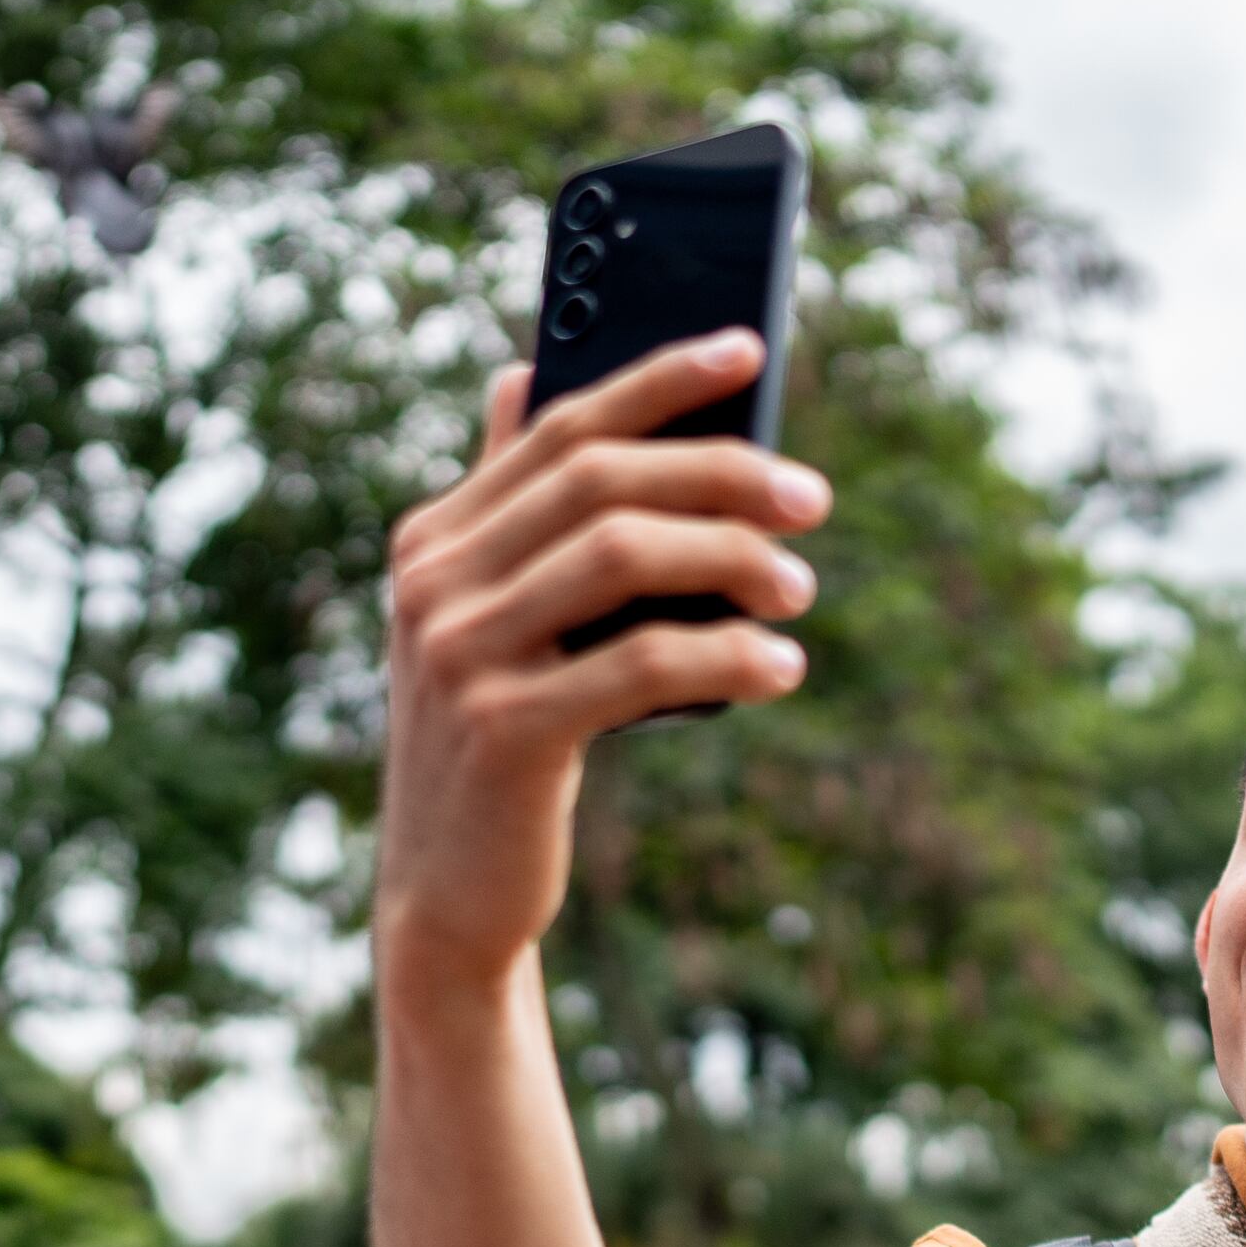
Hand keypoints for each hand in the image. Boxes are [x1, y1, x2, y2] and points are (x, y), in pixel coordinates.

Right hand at [377, 337, 825, 996]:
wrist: (448, 895)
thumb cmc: (498, 746)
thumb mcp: (489, 621)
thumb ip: (510, 509)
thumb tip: (525, 375)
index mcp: (434, 540)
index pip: (560, 426)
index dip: (658, 378)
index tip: (748, 351)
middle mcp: (433, 584)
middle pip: (602, 479)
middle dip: (723, 473)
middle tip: (811, 501)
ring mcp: (461, 655)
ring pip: (623, 554)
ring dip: (734, 559)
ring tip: (800, 591)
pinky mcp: (503, 732)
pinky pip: (639, 663)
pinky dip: (726, 655)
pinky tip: (779, 666)